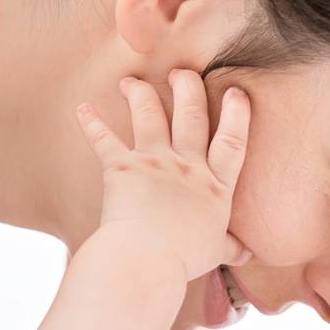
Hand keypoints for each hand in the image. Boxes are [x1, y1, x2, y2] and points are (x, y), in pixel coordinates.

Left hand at [76, 70, 250, 280]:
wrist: (147, 258)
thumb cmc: (184, 258)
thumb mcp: (215, 251)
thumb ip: (230, 246)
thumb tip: (247, 252)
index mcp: (215, 186)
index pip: (232, 143)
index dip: (236, 115)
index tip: (235, 92)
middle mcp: (187, 166)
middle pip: (191, 115)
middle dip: (188, 87)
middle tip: (182, 71)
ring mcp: (155, 162)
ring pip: (150, 115)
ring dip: (140, 94)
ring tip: (131, 82)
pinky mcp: (122, 167)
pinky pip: (104, 140)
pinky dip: (91, 123)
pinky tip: (82, 109)